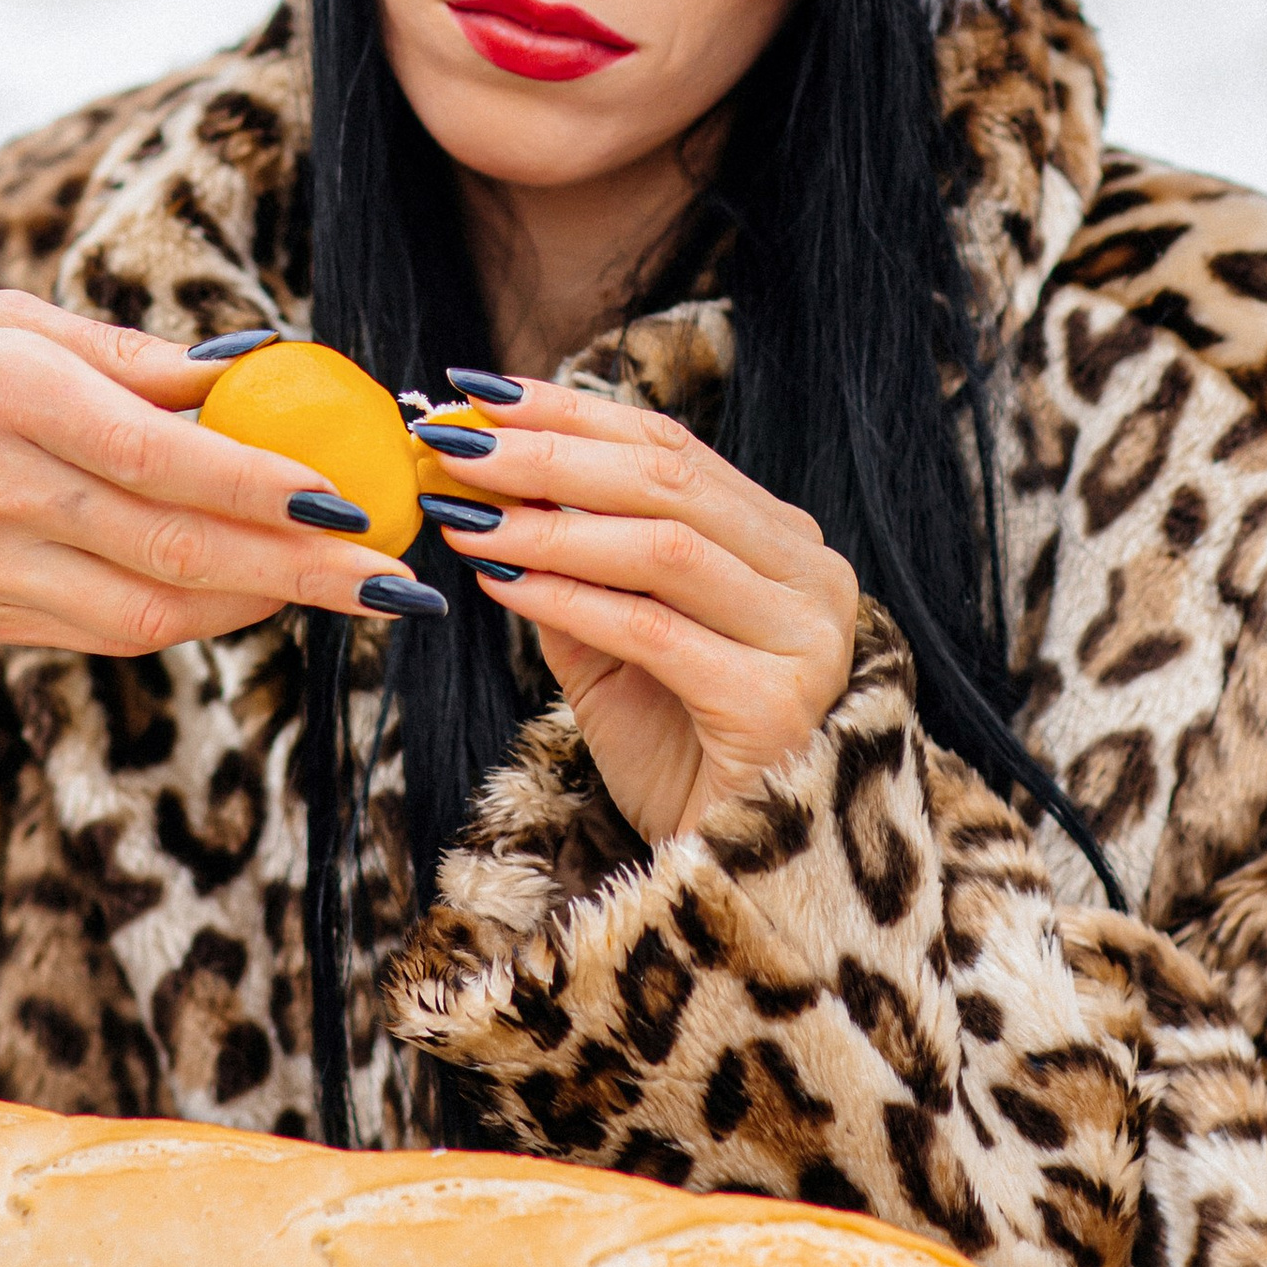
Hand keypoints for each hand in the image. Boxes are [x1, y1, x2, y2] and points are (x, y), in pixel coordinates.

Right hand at [0, 298, 424, 747]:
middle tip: (402, 576)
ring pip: (155, 607)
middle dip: (301, 571)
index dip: (261, 483)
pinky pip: (114, 628)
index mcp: (10, 398)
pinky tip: (259, 597)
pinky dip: (198, 619)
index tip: (350, 494)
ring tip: (359, 591)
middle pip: (178, 548)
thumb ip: (116, 352)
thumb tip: (244, 364)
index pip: (161, 456)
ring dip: (265, 606)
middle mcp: (8, 494)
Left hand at [420, 381, 857, 842]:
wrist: (737, 874)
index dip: (571, 412)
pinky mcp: (775, 704)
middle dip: (548, 453)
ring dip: (548, 522)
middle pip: (668, 479)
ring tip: (464, 512)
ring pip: (664, 545)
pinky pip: (652, 629)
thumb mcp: (617, 648)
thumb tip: (482, 489)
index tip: (477, 392)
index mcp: (782, 542)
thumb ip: (572, 568)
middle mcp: (811, 575)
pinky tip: (500, 582)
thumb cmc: (680, 754)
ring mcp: (805, 638)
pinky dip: (567, 599)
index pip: (671, 446)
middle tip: (454, 442)